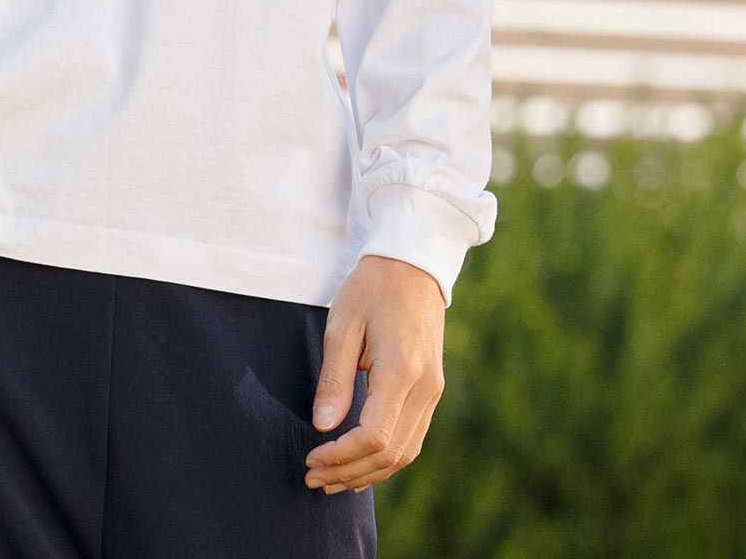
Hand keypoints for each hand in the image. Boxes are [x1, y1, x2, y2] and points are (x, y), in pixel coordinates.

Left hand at [303, 253, 446, 493]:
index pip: (374, 437)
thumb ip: (334, 379)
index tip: (311, 458)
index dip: (341, 456)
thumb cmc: (371, 289)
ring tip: (332, 479)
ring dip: (368, 473)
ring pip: (406, 453)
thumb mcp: (342, 325)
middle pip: (391, 454)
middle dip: (350, 472)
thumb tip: (322, 426)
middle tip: (313, 478)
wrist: (412, 265)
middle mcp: (425, 388)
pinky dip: (386, 458)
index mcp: (402, 370)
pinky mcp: (432, 391)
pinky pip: (412, 438)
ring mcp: (433, 392)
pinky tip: (360, 463)